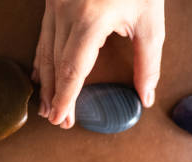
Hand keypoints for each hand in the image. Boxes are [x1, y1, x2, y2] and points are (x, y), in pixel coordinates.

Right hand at [32, 0, 165, 128]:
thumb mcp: (150, 22)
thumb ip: (148, 63)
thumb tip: (146, 97)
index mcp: (90, 21)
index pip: (73, 70)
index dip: (66, 97)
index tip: (61, 118)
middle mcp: (66, 13)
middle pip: (55, 65)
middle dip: (55, 95)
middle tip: (58, 120)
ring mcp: (56, 5)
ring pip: (45, 51)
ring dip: (46, 81)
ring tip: (47, 105)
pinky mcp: (53, 0)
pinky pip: (43, 35)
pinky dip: (42, 59)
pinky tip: (40, 75)